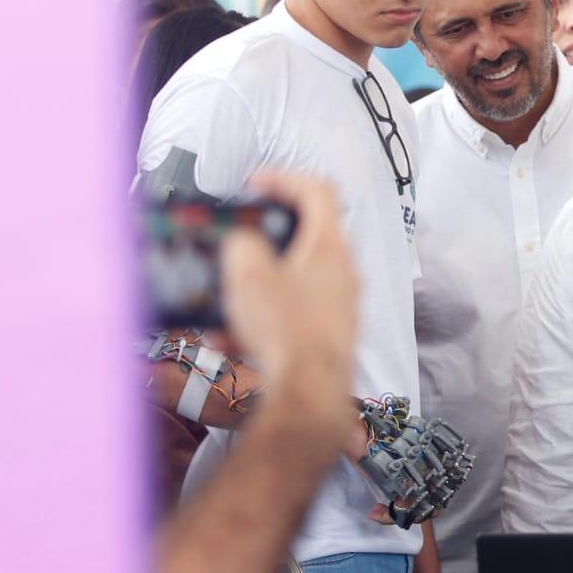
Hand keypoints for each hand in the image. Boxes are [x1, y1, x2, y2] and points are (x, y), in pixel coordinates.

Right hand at [220, 172, 360, 455]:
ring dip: (261, 284)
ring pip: (297, 279)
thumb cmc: (284, 332)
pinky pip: (297, 314)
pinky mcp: (335, 334)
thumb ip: (242, 244)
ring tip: (227, 302)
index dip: (284, 177)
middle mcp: (345, 272)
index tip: (255, 183)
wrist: (309, 395)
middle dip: (267, 236)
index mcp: (329, 246)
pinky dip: (267, 317)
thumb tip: (243, 244)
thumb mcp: (247, 273)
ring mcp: (344, 304)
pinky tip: (234, 339)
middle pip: (309, 234)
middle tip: (240, 240)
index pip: (317, 189)